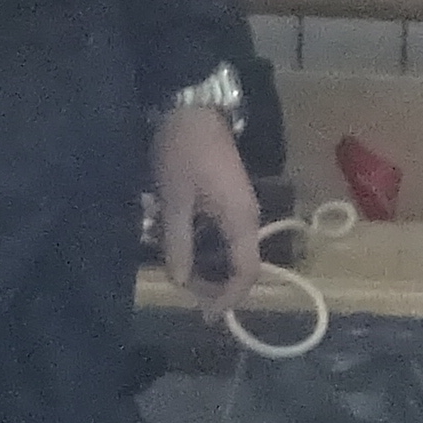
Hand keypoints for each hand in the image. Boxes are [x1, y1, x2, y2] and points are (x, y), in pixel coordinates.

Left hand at [151, 104, 266, 315]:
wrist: (192, 106)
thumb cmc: (183, 152)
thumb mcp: (174, 199)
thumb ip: (179, 243)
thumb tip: (180, 281)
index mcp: (240, 219)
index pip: (246, 272)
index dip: (228, 298)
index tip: (205, 316)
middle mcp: (248, 216)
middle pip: (240, 264)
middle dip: (214, 284)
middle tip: (182, 291)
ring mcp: (239, 205)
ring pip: (231, 250)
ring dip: (209, 266)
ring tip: (180, 274)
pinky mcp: (229, 196)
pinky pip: (224, 234)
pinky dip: (208, 248)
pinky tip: (184, 248)